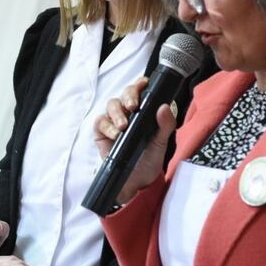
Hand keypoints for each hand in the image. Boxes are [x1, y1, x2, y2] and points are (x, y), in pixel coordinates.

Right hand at [94, 76, 175, 203]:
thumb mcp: (161, 143)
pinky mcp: (102, 132)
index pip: (140, 90)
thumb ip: (165, 125)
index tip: (143, 84)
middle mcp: (128, 113)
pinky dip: (107, 126)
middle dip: (128, 96)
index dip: (140, 84)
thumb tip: (164, 106)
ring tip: (123, 126)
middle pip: (124, 94)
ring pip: (112, 104)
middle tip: (133, 106)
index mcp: (144, 111)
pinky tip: (115, 135)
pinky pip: (100, 122)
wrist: (136, 182)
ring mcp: (113, 121)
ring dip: (117, 113)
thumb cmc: (149, 160)